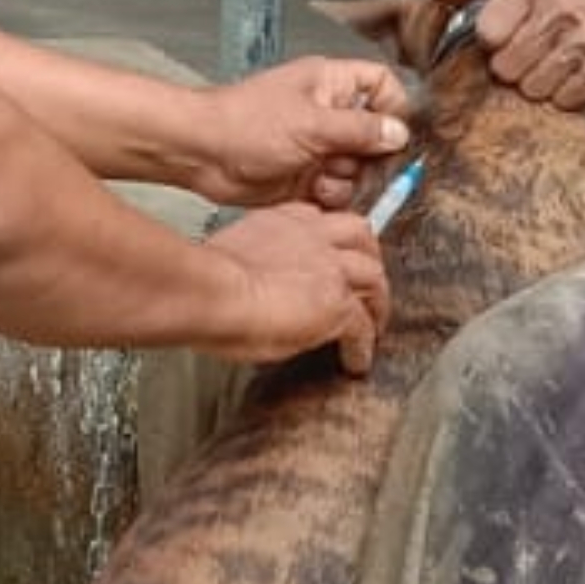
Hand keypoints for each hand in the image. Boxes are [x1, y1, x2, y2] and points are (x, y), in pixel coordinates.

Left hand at [188, 52, 411, 212]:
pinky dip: (331, 195)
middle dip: (372, 156)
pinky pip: (338, 190)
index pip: (381, 86)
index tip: (395, 134)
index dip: (394, 108)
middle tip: (358, 164)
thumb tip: (399, 134)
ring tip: (323, 176)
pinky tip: (312, 191)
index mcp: (331, 85)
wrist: (204, 155)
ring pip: (359, 169)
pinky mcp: (308, 177)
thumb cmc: (246, 124)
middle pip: (376, 136)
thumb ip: (359, 130)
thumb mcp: (312, 124)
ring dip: (349, 180)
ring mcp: (319, 147)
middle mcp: (329, 115)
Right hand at [213, 201, 388, 377]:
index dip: (332, 240)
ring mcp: (330, 267)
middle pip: (360, 237)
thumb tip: (255, 286)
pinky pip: (363, 325)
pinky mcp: (339, 302)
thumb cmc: (207, 285)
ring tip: (373, 327)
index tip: (332, 257)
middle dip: (369, 260)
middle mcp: (311, 236)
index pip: (320, 220)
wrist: (213, 294)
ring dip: (377, 303)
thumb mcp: (231, 261)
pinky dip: (363, 346)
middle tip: (368, 286)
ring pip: (374, 277)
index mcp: (281, 223)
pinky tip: (356, 362)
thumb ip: (253, 265)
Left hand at [435, 0, 584, 113]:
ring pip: (531, 88)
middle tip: (538, 48)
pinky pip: (563, 100)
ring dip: (541, 81)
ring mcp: (581, 41)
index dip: (496, 38)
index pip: (487, 31)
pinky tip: (579, 72)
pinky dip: (568, 94)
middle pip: (505, 67)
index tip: (511, 33)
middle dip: (517, 63)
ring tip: (560, 59)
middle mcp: (558, 8)